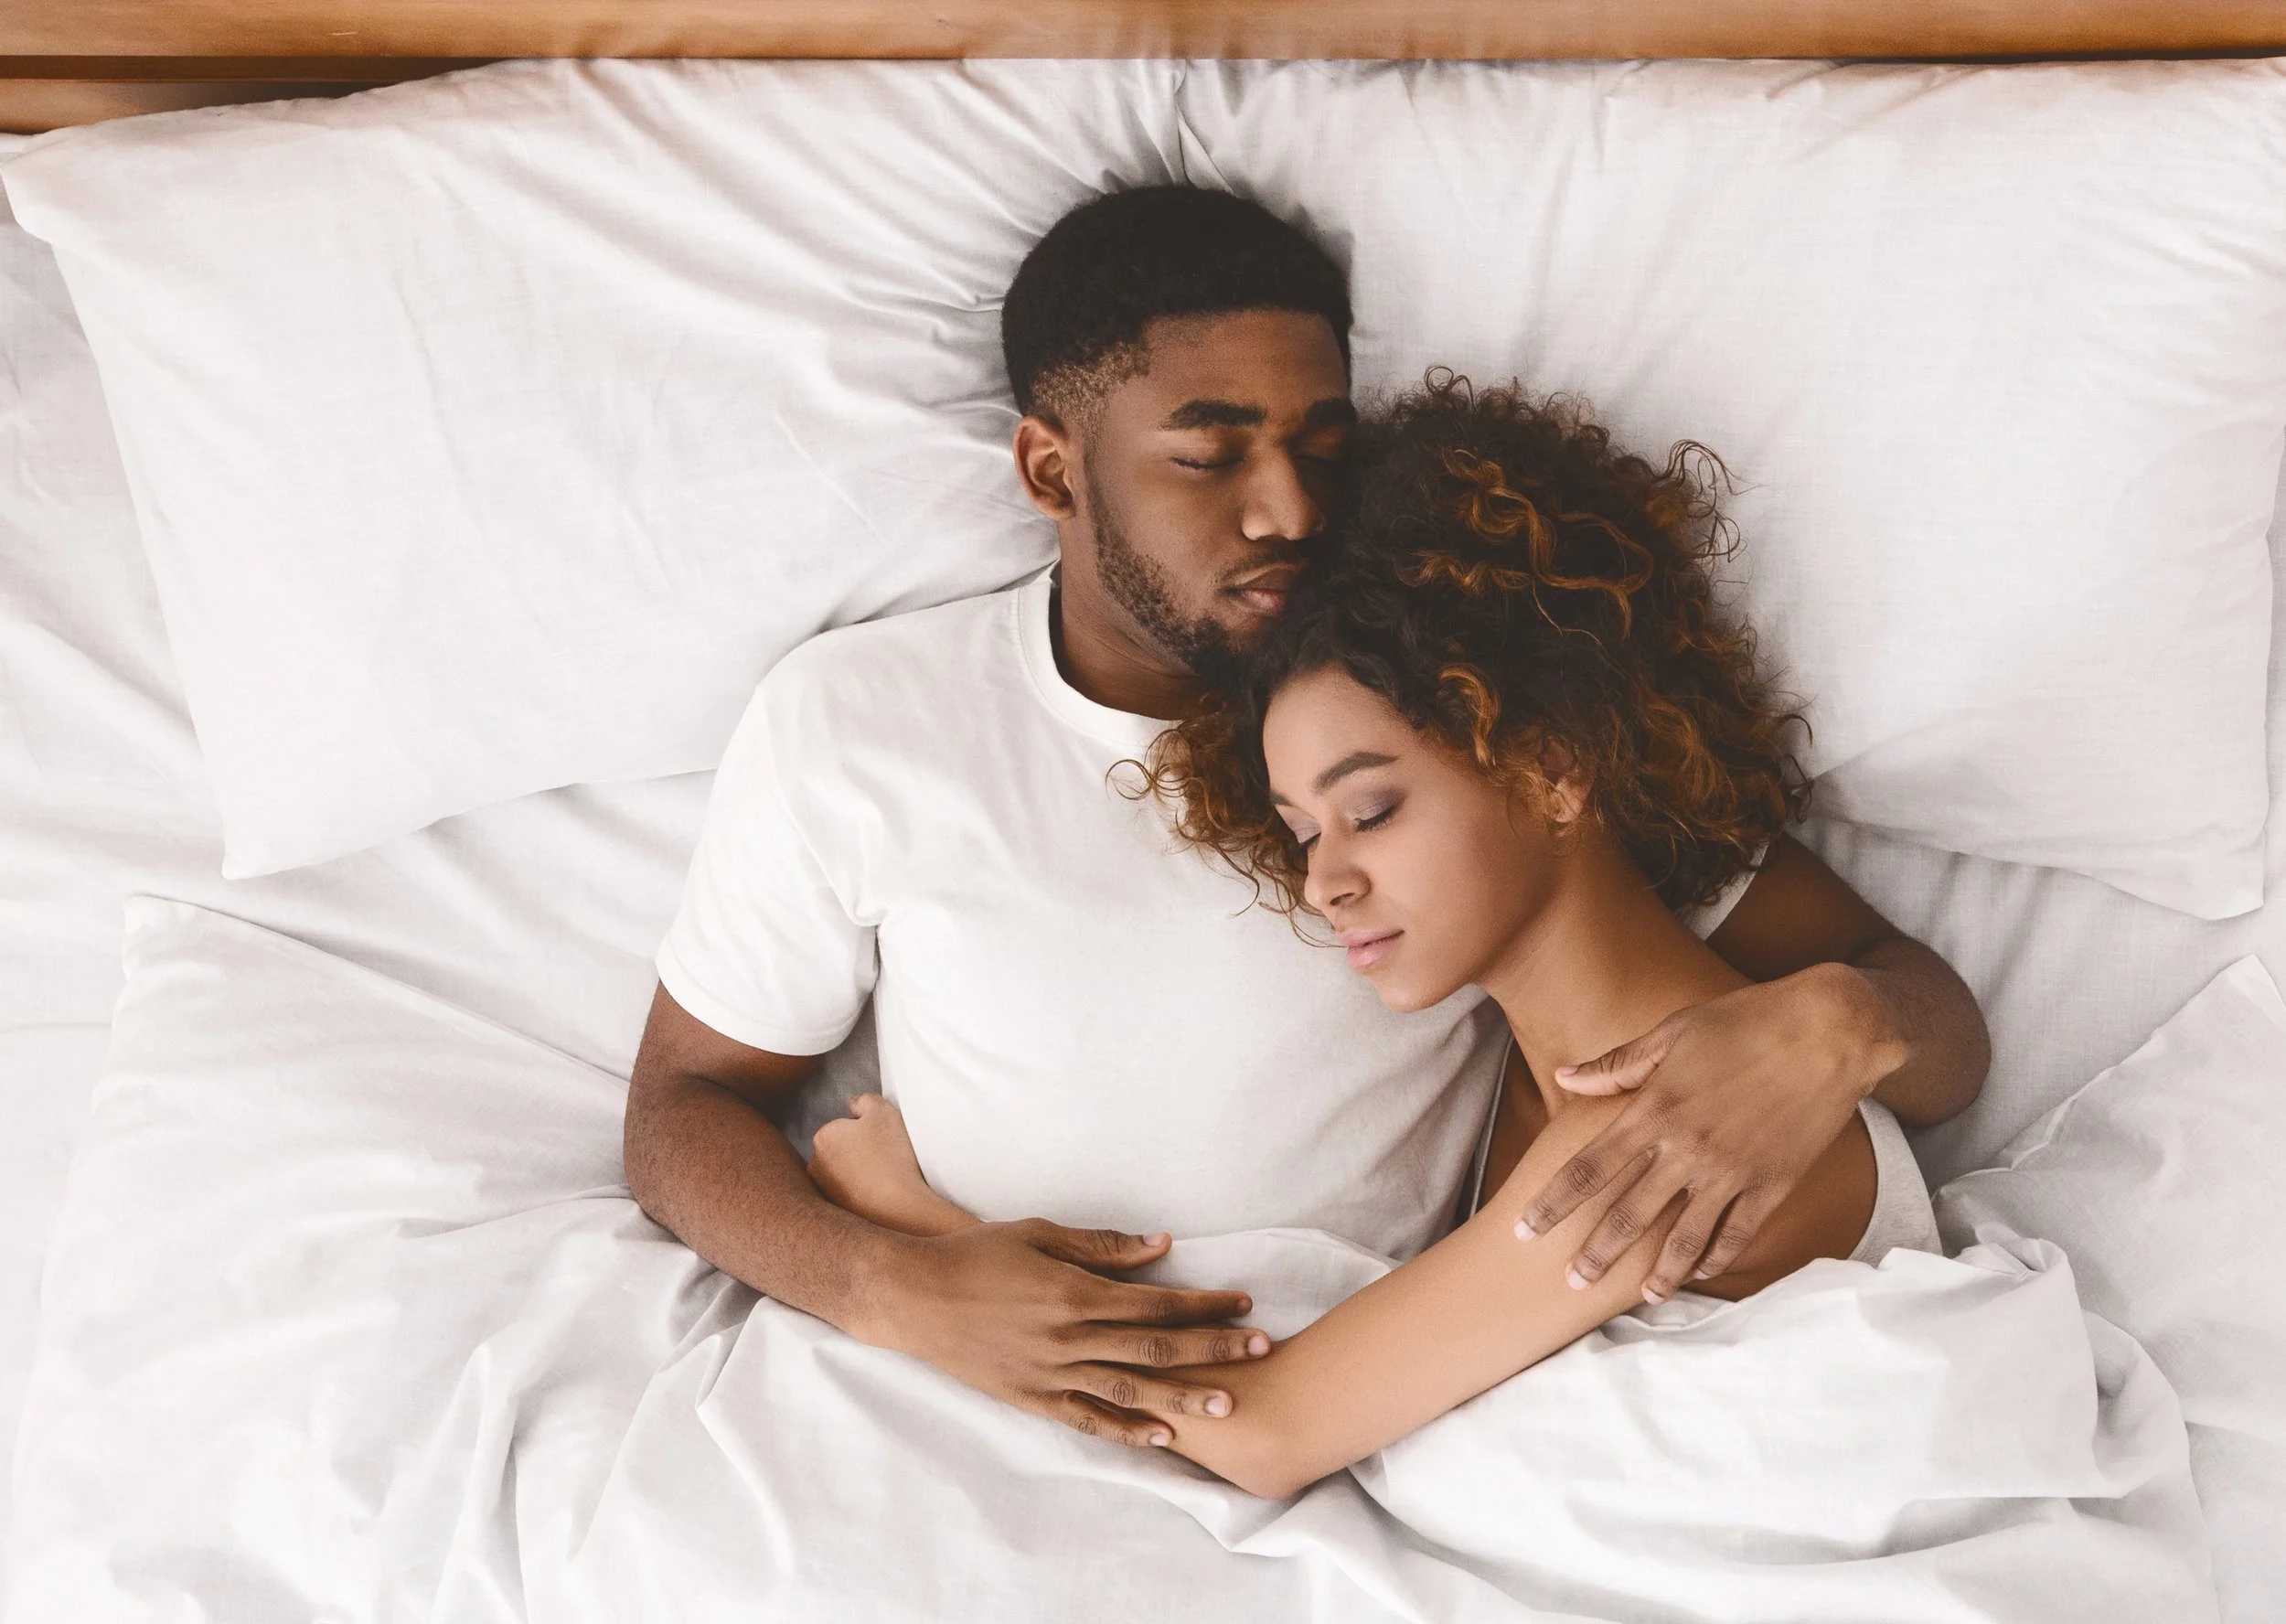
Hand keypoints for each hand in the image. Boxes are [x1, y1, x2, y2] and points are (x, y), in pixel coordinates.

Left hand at [809, 1093, 966, 1235]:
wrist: (899, 1207)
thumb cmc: (890, 1156)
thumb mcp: (883, 1112)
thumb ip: (865, 1100)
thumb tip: (853, 1104)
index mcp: (823, 1137)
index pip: (845, 1125)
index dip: (868, 1129)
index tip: (882, 1139)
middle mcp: (815, 1165)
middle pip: (842, 1148)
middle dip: (859, 1150)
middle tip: (885, 1156)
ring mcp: (825, 1191)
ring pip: (846, 1171)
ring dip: (860, 1171)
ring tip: (883, 1175)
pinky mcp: (837, 1212)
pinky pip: (851, 1193)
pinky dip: (862, 1191)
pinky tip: (879, 1192)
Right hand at [861, 1218, 1272, 1447]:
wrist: (912, 1298)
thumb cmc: (976, 1255)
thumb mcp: (1038, 1234)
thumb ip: (1101, 1246)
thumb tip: (1161, 1247)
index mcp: (1072, 1293)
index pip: (1155, 1304)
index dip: (1204, 1305)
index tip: (1244, 1303)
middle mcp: (1067, 1339)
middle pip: (1155, 1350)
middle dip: (1213, 1350)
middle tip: (1262, 1350)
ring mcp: (1049, 1374)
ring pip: (1129, 1391)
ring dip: (1183, 1398)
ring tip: (1228, 1405)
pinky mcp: (1031, 1399)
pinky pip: (1086, 1419)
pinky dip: (1125, 1431)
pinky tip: (1160, 1437)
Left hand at [1515, 962, 1904, 1302]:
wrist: (1830, 1029)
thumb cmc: (1746, 1020)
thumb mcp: (1674, 1032)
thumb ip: (1617, 1065)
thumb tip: (1564, 1077)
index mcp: (1654, 1110)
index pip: (1587, 1168)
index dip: (1553, 1203)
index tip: (1524, 1229)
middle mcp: (1686, 1148)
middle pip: (1627, 1214)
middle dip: (1594, 1253)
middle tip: (1569, 1281)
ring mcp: (1732, 1172)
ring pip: (1683, 1237)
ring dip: (1658, 1272)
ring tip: (1640, 1299)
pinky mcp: (1773, 1183)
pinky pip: (1739, 1233)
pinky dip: (1718, 1257)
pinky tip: (1702, 1273)